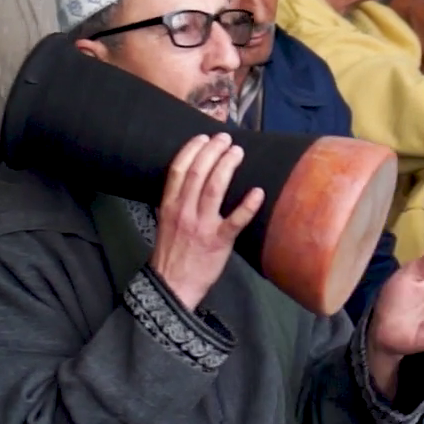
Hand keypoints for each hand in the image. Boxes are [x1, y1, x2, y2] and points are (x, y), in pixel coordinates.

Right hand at [148, 133, 264, 311]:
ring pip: (214, 189)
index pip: (179, 170)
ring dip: (227, 166)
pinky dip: (247, 205)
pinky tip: (258, 191)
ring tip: (238, 152)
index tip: (203, 137)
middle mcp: (184, 212)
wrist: (172, 286)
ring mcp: (201, 226)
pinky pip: (235, 221)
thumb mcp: (165, 222)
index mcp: (169, 206)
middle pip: (198, 173)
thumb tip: (193, 179)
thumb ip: (177, 201)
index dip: (192, 150)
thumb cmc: (172, 254)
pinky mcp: (218, 242)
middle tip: (226, 139)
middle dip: (213, 151)